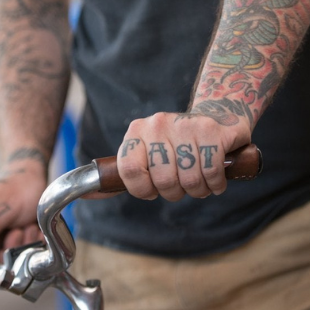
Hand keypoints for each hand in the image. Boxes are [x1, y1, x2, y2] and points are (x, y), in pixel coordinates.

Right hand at [0, 157, 47, 259]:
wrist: (33, 176)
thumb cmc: (15, 185)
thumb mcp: (5, 203)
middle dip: (6, 251)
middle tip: (18, 232)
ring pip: (6, 258)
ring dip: (21, 245)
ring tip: (28, 226)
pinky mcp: (10, 241)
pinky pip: (20, 253)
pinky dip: (31, 244)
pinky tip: (35, 229)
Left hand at [116, 107, 251, 201]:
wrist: (218, 114)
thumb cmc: (178, 143)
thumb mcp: (149, 151)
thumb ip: (128, 171)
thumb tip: (92, 194)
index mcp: (138, 131)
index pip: (129, 170)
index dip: (142, 188)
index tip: (153, 189)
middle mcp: (159, 124)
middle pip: (163, 181)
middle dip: (176, 192)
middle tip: (182, 184)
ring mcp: (186, 125)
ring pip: (189, 180)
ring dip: (198, 189)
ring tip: (200, 180)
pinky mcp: (211, 130)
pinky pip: (211, 172)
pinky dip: (216, 183)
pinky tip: (215, 178)